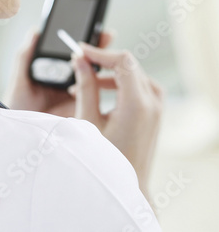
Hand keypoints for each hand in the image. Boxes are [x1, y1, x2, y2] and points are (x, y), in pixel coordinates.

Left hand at [2, 27, 112, 116]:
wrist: (19, 135)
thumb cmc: (16, 108)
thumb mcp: (19, 80)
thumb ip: (25, 56)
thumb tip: (35, 31)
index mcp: (54, 72)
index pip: (71, 53)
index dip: (83, 40)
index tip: (92, 27)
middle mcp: (68, 82)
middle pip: (87, 61)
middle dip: (99, 47)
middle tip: (107, 35)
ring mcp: (76, 95)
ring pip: (94, 76)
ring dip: (102, 63)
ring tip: (106, 52)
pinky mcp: (81, 108)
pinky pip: (93, 95)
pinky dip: (101, 84)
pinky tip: (104, 75)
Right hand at [70, 43, 163, 197]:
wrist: (130, 187)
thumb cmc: (107, 159)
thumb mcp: (89, 120)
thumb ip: (86, 86)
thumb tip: (80, 61)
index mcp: (138, 103)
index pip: (122, 60)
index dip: (100, 52)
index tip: (80, 50)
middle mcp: (153, 101)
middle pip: (128, 64)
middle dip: (102, 62)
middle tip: (78, 63)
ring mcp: (157, 106)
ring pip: (133, 73)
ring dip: (109, 74)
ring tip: (84, 84)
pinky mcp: (156, 110)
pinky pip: (138, 84)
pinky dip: (119, 83)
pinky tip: (100, 91)